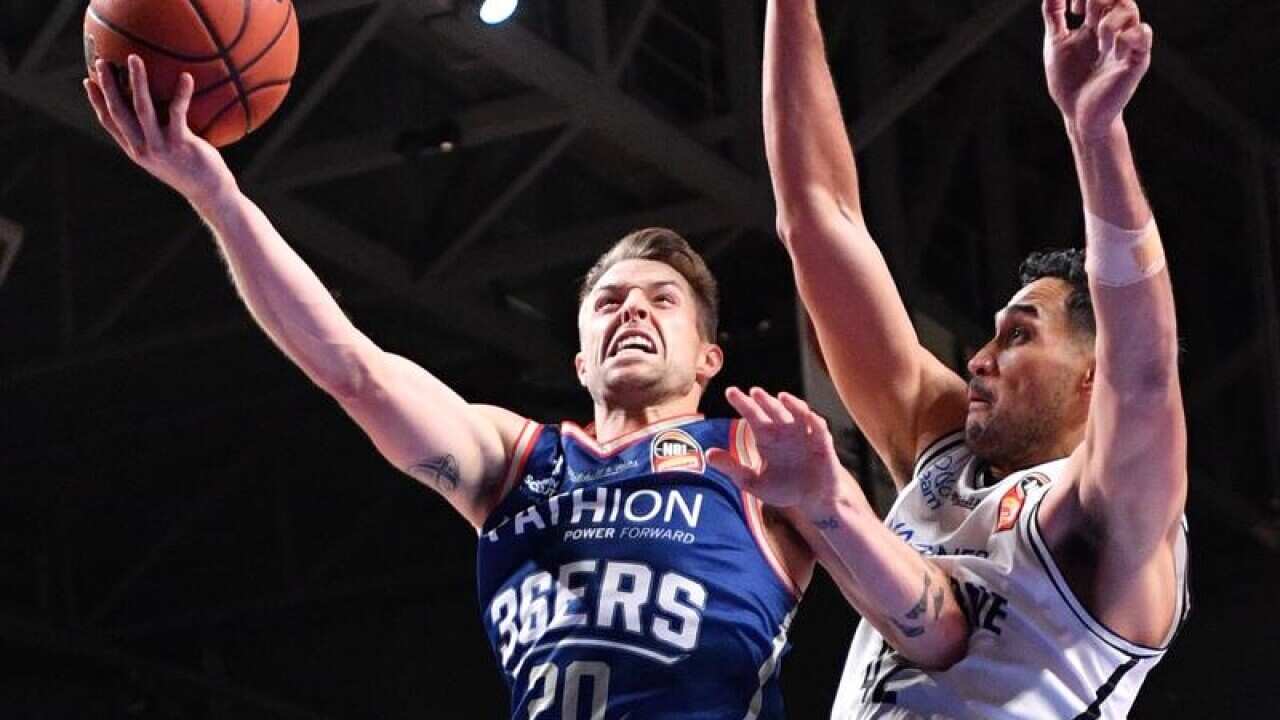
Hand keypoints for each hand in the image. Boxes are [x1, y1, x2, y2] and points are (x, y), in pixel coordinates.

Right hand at [84, 55, 235, 207]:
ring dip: (137, 81)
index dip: (97, 101)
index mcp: (135, 150)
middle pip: (118, 112)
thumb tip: (154, 111)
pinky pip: (178, 113)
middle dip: (108, 86)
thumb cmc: (190, 169)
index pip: (109, 123)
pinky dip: (181, 93)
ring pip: (142, 108)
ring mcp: (160, 146)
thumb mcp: (164, 154)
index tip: (88, 81)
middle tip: (103, 62)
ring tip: (134, 58)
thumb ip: (153, 136)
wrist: (209, 192)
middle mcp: (143, 148)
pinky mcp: (181, 143)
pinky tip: (186, 76)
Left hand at [707, 387, 847, 519]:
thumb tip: (707, 455)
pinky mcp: (822, 443)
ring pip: (797, 412)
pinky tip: (808, 415)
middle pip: (773, 410)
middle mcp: (784, 431)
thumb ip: (732, 468)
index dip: (742, 403)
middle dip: (764, 400)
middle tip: (754, 392)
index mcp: (767, 437)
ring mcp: (804, 435)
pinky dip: (814, 420)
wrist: (813, 501)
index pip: (753, 415)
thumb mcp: (754, 482)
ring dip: (791, 404)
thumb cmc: (785, 489)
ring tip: (781, 397)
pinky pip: (819, 428)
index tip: (730, 392)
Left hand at [1043, 0, 1152, 139]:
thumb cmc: (1069, 81)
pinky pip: (1143, 34)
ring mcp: (1127, 44)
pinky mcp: (1136, 61)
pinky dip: (1127, 35)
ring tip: (1098, 45)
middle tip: (1084, 16)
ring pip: (1129, 10)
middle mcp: (1115, 30)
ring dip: (1108, 22)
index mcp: (1096, 24)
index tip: (1074, 11)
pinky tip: (1112, 50)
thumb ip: (1054, 14)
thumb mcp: (1056, 43)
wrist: (1078, 115)